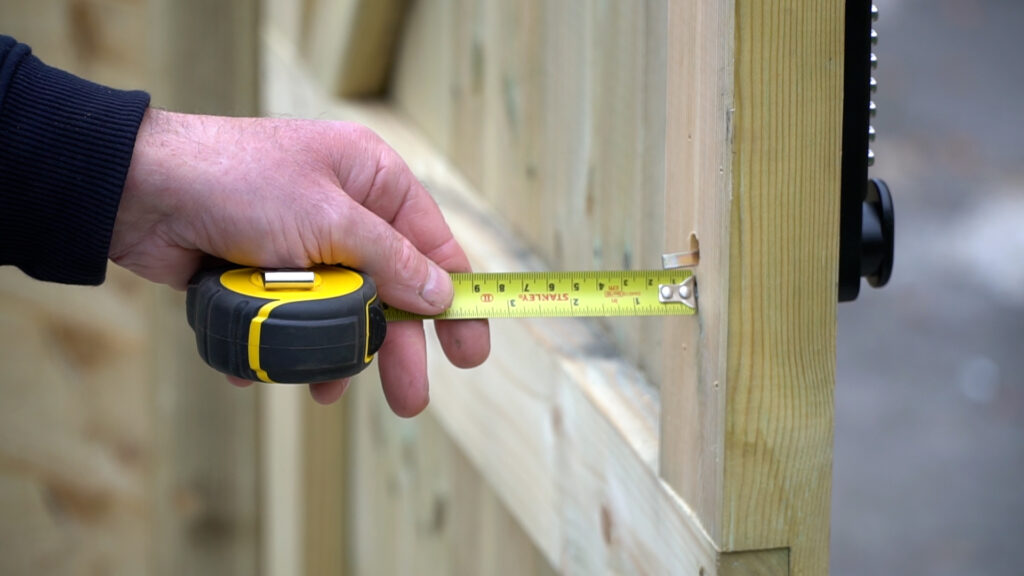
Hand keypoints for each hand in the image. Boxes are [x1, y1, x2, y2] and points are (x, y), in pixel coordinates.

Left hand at [110, 109, 489, 414]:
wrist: (139, 191)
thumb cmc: (239, 183)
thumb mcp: (330, 221)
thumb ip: (391, 262)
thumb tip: (441, 295)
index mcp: (372, 180)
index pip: (433, 244)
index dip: (456, 299)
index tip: (470, 351)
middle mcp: (344, 211)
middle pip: (390, 289)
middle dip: (396, 346)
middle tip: (409, 399)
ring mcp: (304, 244)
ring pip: (341, 311)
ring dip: (336, 351)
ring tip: (328, 391)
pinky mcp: (266, 272)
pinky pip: (294, 316)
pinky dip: (288, 343)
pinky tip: (275, 369)